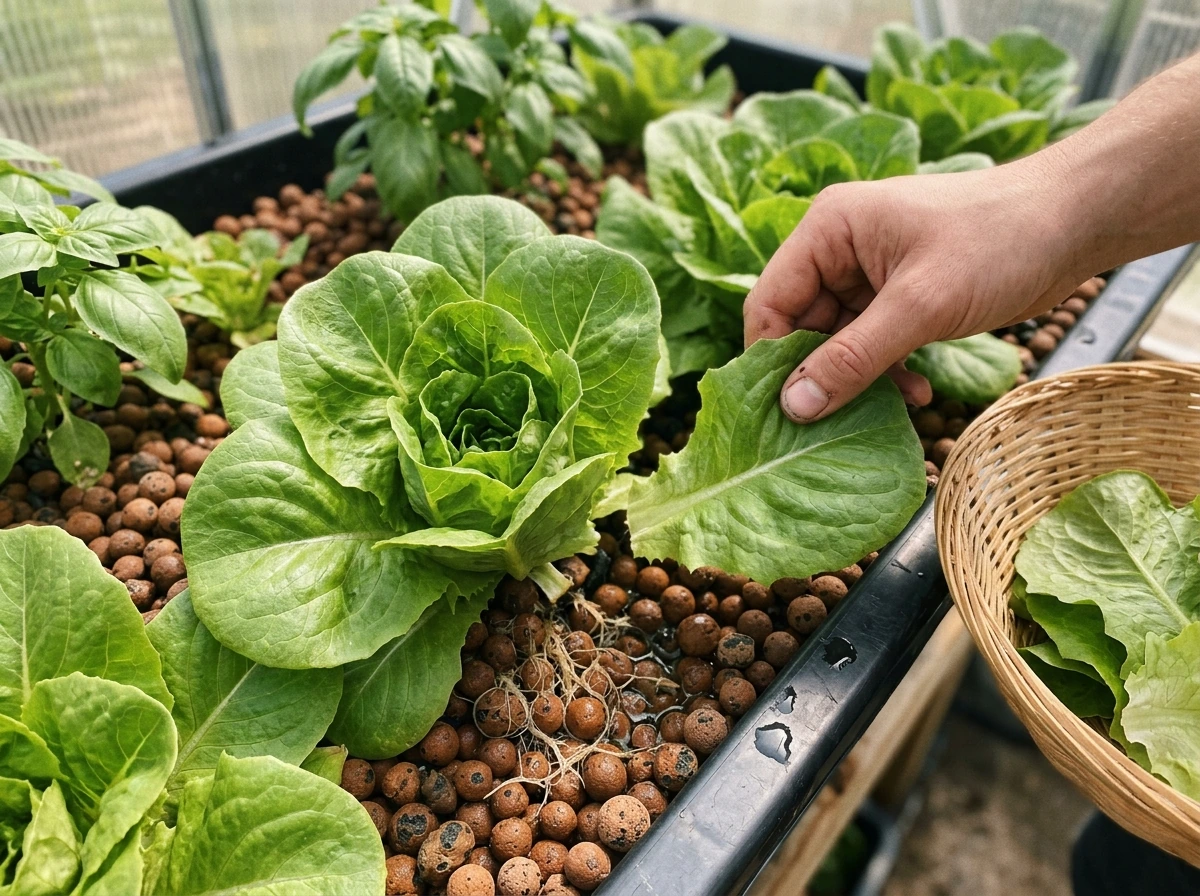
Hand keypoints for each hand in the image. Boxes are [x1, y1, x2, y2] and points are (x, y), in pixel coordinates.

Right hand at [743, 162, 1095, 422]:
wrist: (1076, 221)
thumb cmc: (998, 241)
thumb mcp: (920, 305)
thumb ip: (853, 358)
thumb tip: (795, 406)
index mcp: (828, 230)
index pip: (770, 303)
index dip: (771, 359)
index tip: (783, 412)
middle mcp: (840, 250)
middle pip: (802, 327)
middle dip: (822, 375)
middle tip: (835, 424)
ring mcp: (871, 274)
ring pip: (840, 342)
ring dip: (861, 378)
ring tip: (893, 406)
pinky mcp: (902, 296)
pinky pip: (874, 343)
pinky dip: (889, 370)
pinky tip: (918, 391)